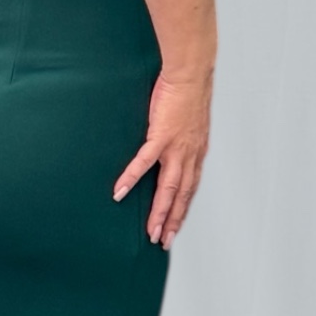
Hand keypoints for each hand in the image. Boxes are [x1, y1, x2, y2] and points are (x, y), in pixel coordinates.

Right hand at [112, 70, 211, 247]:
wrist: (191, 74)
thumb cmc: (188, 93)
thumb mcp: (189, 122)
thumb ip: (181, 139)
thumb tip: (172, 145)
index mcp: (196, 153)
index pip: (190, 189)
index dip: (182, 211)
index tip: (174, 229)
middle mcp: (189, 155)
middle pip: (181, 196)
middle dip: (172, 221)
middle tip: (163, 241)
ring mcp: (176, 147)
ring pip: (168, 187)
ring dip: (159, 212)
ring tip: (150, 231)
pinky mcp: (161, 135)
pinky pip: (144, 162)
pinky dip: (131, 178)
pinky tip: (119, 193)